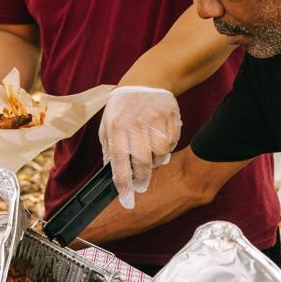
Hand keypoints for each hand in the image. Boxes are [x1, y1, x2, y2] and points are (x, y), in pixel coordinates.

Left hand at [98, 86, 181, 208]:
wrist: (146, 82)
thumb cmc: (123, 107)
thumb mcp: (108, 124)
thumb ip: (108, 148)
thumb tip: (110, 171)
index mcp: (117, 128)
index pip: (119, 162)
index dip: (123, 184)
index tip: (126, 199)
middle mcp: (136, 125)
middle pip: (143, 162)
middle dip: (142, 178)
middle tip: (141, 184)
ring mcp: (156, 120)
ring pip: (161, 155)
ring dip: (156, 162)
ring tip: (150, 156)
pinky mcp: (171, 118)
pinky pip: (172, 143)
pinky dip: (167, 149)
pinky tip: (160, 142)